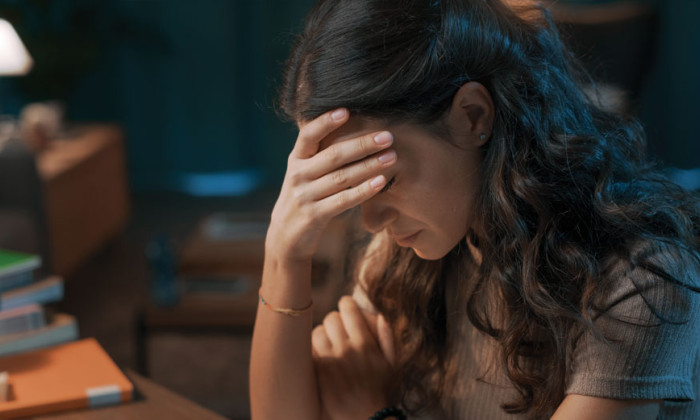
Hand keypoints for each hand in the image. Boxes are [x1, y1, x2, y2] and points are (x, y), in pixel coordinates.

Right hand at [266, 108, 395, 261]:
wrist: (285, 236)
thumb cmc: (305, 195)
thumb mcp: (304, 172)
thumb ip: (319, 152)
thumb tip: (349, 121)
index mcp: (296, 159)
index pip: (308, 135)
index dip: (325, 122)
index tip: (346, 110)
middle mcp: (298, 175)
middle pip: (333, 155)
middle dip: (362, 144)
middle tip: (387, 136)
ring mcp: (305, 196)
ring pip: (342, 177)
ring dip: (369, 166)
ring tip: (392, 157)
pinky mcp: (314, 215)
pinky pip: (343, 201)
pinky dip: (364, 190)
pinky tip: (381, 182)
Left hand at [312, 296, 396, 419]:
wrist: (367, 419)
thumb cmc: (382, 393)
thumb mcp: (392, 365)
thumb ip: (387, 339)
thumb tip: (381, 316)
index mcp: (366, 344)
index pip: (350, 310)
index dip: (346, 304)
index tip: (345, 305)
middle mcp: (348, 350)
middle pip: (331, 318)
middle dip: (333, 320)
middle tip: (336, 327)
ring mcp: (331, 362)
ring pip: (317, 333)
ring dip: (321, 335)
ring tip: (325, 342)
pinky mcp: (319, 374)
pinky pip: (310, 352)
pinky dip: (313, 351)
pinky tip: (318, 356)